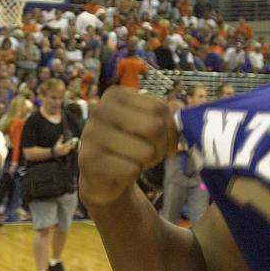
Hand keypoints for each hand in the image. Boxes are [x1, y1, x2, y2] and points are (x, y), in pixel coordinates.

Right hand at [78, 86, 178, 207]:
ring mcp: (91, 135)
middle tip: (152, 154)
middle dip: (161, 147)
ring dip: (147, 162)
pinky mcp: (89, 161)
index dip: (172, 129)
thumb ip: (164, 115)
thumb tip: (180, 109)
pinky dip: (132, 175)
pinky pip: (131, 170)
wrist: (100, 176)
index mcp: (115, 95)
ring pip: (146, 151)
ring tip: (134, 161)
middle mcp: (99, 110)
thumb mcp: (146, 124)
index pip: (160, 107)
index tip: (165, 140)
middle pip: (154, 127)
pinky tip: (120, 172)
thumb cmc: (129, 145)